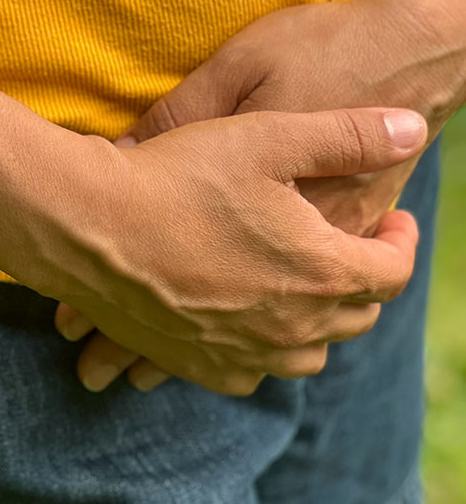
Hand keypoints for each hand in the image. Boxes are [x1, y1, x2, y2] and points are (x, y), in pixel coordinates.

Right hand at [0, 103, 425, 395]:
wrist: (87, 224)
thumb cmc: (176, 175)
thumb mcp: (267, 137)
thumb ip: (349, 135)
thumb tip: (416, 128)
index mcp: (319, 270)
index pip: (392, 272)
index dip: (400, 242)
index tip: (391, 221)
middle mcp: (290, 326)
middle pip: (355, 316)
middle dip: (361, 280)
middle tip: (345, 247)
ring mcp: (241, 353)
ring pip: (308, 354)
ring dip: (318, 323)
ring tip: (298, 287)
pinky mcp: (195, 365)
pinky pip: (250, 374)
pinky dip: (261, 351)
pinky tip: (244, 321)